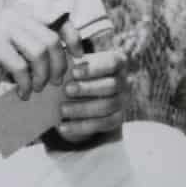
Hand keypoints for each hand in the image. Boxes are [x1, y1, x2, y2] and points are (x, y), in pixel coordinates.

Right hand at [0, 7, 69, 98]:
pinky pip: (20, 66)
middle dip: (59, 65)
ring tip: (36, 88)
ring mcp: (5, 30)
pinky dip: (25, 83)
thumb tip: (47, 70)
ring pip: (40, 52)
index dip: (74, 38)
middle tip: (54, 82)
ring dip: (42, 75)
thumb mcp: (3, 39)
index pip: (59, 19)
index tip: (78, 56)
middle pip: (52, 40)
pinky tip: (21, 92)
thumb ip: (24, 48)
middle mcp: (17, 18)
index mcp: (22, 15)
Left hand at [55, 23, 126, 143]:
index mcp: (119, 62)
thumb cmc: (82, 72)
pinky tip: (63, 126)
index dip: (93, 68)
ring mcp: (123, 101)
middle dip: (87, 88)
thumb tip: (60, 60)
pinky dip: (80, 126)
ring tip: (62, 109)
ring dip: (82, 108)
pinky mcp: (117, 119)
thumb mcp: (80, 62)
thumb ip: (73, 60)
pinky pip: (101, 124)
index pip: (112, 63)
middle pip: (111, 86)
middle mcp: (126, 81)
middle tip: (67, 90)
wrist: (88, 93)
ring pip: (106, 106)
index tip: (73, 71)